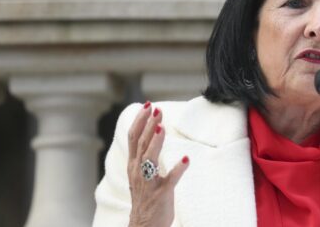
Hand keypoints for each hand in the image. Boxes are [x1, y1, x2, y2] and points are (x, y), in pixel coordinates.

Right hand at [127, 103, 188, 226]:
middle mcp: (138, 172)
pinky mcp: (162, 193)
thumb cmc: (145, 197)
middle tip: (157, 109)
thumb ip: (144, 154)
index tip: (148, 105)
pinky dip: (178, 169)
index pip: (133, 137)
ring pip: (149, 159)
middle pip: (140, 143)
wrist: (144, 225)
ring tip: (162, 128)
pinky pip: (170, 180)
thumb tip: (151, 132)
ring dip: (156, 143)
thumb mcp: (140, 173)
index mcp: (134, 165)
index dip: (139, 120)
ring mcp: (149, 183)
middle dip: (148, 125)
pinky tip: (186, 159)